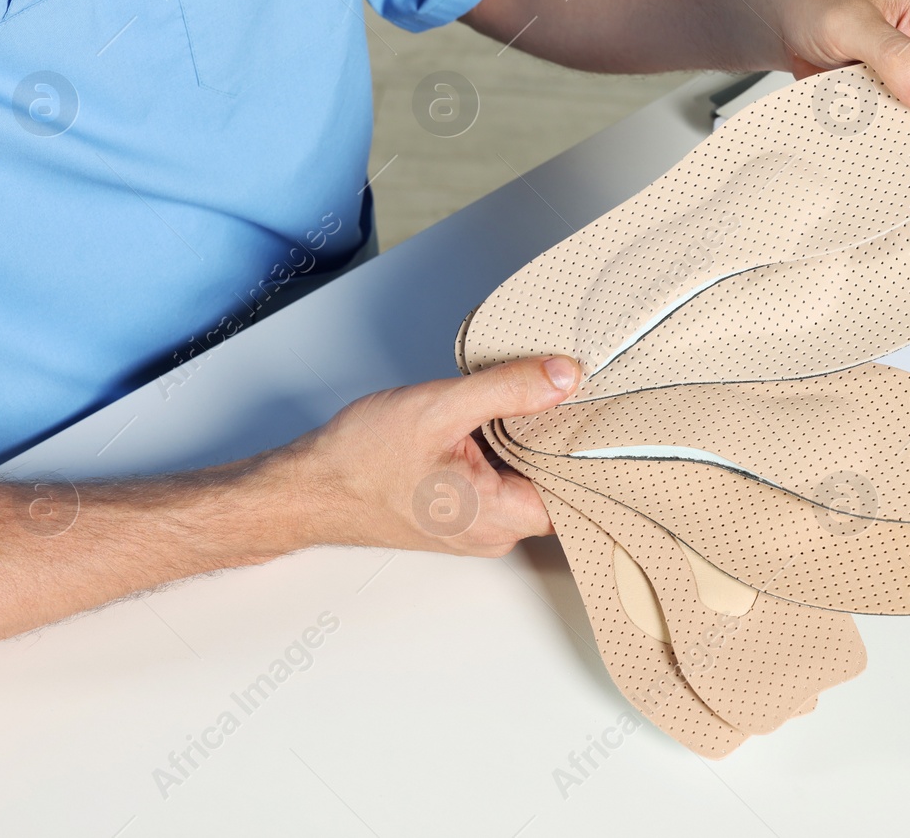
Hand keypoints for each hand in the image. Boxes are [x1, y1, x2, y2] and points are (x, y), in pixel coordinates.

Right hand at [288, 356, 578, 556]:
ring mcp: (477, 526)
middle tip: (567, 394)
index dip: (592, 449)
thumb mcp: (440, 409)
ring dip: (529, 442)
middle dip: (561, 438)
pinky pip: (501, 481)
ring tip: (527, 402)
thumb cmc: (359, 461)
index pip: (580, 492)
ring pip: (528, 480)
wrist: (307, 488)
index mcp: (499, 518)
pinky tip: (493, 421)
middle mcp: (494, 532)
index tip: (602, 412)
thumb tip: (564, 376)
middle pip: (557, 485)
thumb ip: (508, 390)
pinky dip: (504, 450)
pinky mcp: (460, 513)